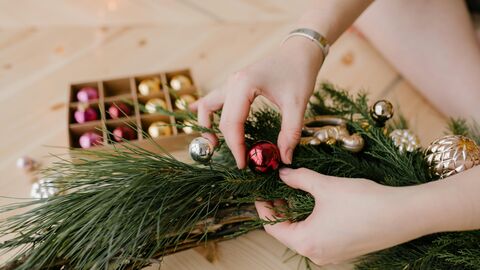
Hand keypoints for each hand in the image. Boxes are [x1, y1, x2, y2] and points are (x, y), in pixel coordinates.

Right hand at [190, 38, 323, 167]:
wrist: (300, 51)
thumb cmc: (299, 73)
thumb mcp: (298, 104)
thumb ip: (290, 132)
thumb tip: (284, 158)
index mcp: (244, 85)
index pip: (232, 123)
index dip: (236, 147)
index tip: (243, 165)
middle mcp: (232, 82)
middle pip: (219, 118)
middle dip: (225, 142)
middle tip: (239, 160)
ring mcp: (231, 82)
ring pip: (208, 106)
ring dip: (207, 125)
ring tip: (214, 144)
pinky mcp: (235, 84)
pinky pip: (213, 99)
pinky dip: (206, 111)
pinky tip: (198, 118)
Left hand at [255, 168, 430, 264]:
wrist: (404, 215)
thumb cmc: (364, 202)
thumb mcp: (325, 186)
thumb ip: (299, 179)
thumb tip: (283, 173)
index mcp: (306, 242)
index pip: (273, 227)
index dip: (264, 208)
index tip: (260, 191)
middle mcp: (317, 254)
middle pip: (286, 233)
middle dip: (279, 210)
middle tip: (276, 189)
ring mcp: (332, 256)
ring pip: (303, 236)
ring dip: (295, 216)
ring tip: (293, 194)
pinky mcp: (344, 251)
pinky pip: (318, 238)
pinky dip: (310, 222)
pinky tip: (314, 205)